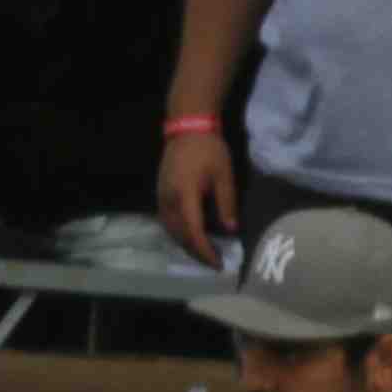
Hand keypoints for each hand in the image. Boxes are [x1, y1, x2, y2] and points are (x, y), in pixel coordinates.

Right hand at [158, 130, 240, 263]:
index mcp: (185, 194)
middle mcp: (169, 199)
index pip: (194, 231)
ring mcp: (161, 197)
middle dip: (197, 252)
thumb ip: (227, 203)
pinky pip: (167, 222)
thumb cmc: (209, 149)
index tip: (218, 263)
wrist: (187, 128)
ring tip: (204, 253)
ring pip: (171, 231)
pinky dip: (179, 234)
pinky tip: (192, 236)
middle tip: (214, 262)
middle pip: (180, 236)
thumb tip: (231, 230)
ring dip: (187, 245)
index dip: (205, 251)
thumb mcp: (224, 175)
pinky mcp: (160, 194)